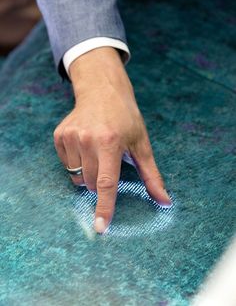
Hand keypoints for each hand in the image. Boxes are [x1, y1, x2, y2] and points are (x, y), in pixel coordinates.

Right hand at [53, 47, 171, 232]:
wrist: (102, 90)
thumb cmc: (126, 117)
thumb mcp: (142, 143)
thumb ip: (151, 175)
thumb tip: (165, 201)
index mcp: (110, 142)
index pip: (107, 183)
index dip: (105, 208)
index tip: (100, 228)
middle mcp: (87, 139)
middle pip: (92, 183)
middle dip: (102, 182)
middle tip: (110, 162)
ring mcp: (71, 137)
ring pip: (78, 176)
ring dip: (89, 173)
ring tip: (97, 151)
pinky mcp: (59, 136)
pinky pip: (67, 164)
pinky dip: (77, 163)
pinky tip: (85, 146)